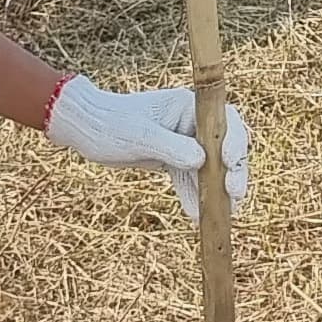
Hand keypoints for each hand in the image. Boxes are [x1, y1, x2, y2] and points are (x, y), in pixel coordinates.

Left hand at [45, 76, 248, 221]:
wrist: (86, 129)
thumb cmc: (110, 124)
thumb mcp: (139, 136)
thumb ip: (171, 147)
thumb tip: (202, 161)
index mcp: (187, 106)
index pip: (224, 122)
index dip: (234, 142)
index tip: (230, 163)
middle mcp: (191, 122)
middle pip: (225, 146)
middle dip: (233, 171)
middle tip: (235, 194)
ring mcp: (184, 140)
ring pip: (211, 166)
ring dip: (217, 189)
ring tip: (220, 214)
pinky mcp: (174, 158)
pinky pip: (191, 178)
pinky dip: (194, 194)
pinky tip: (195, 215)